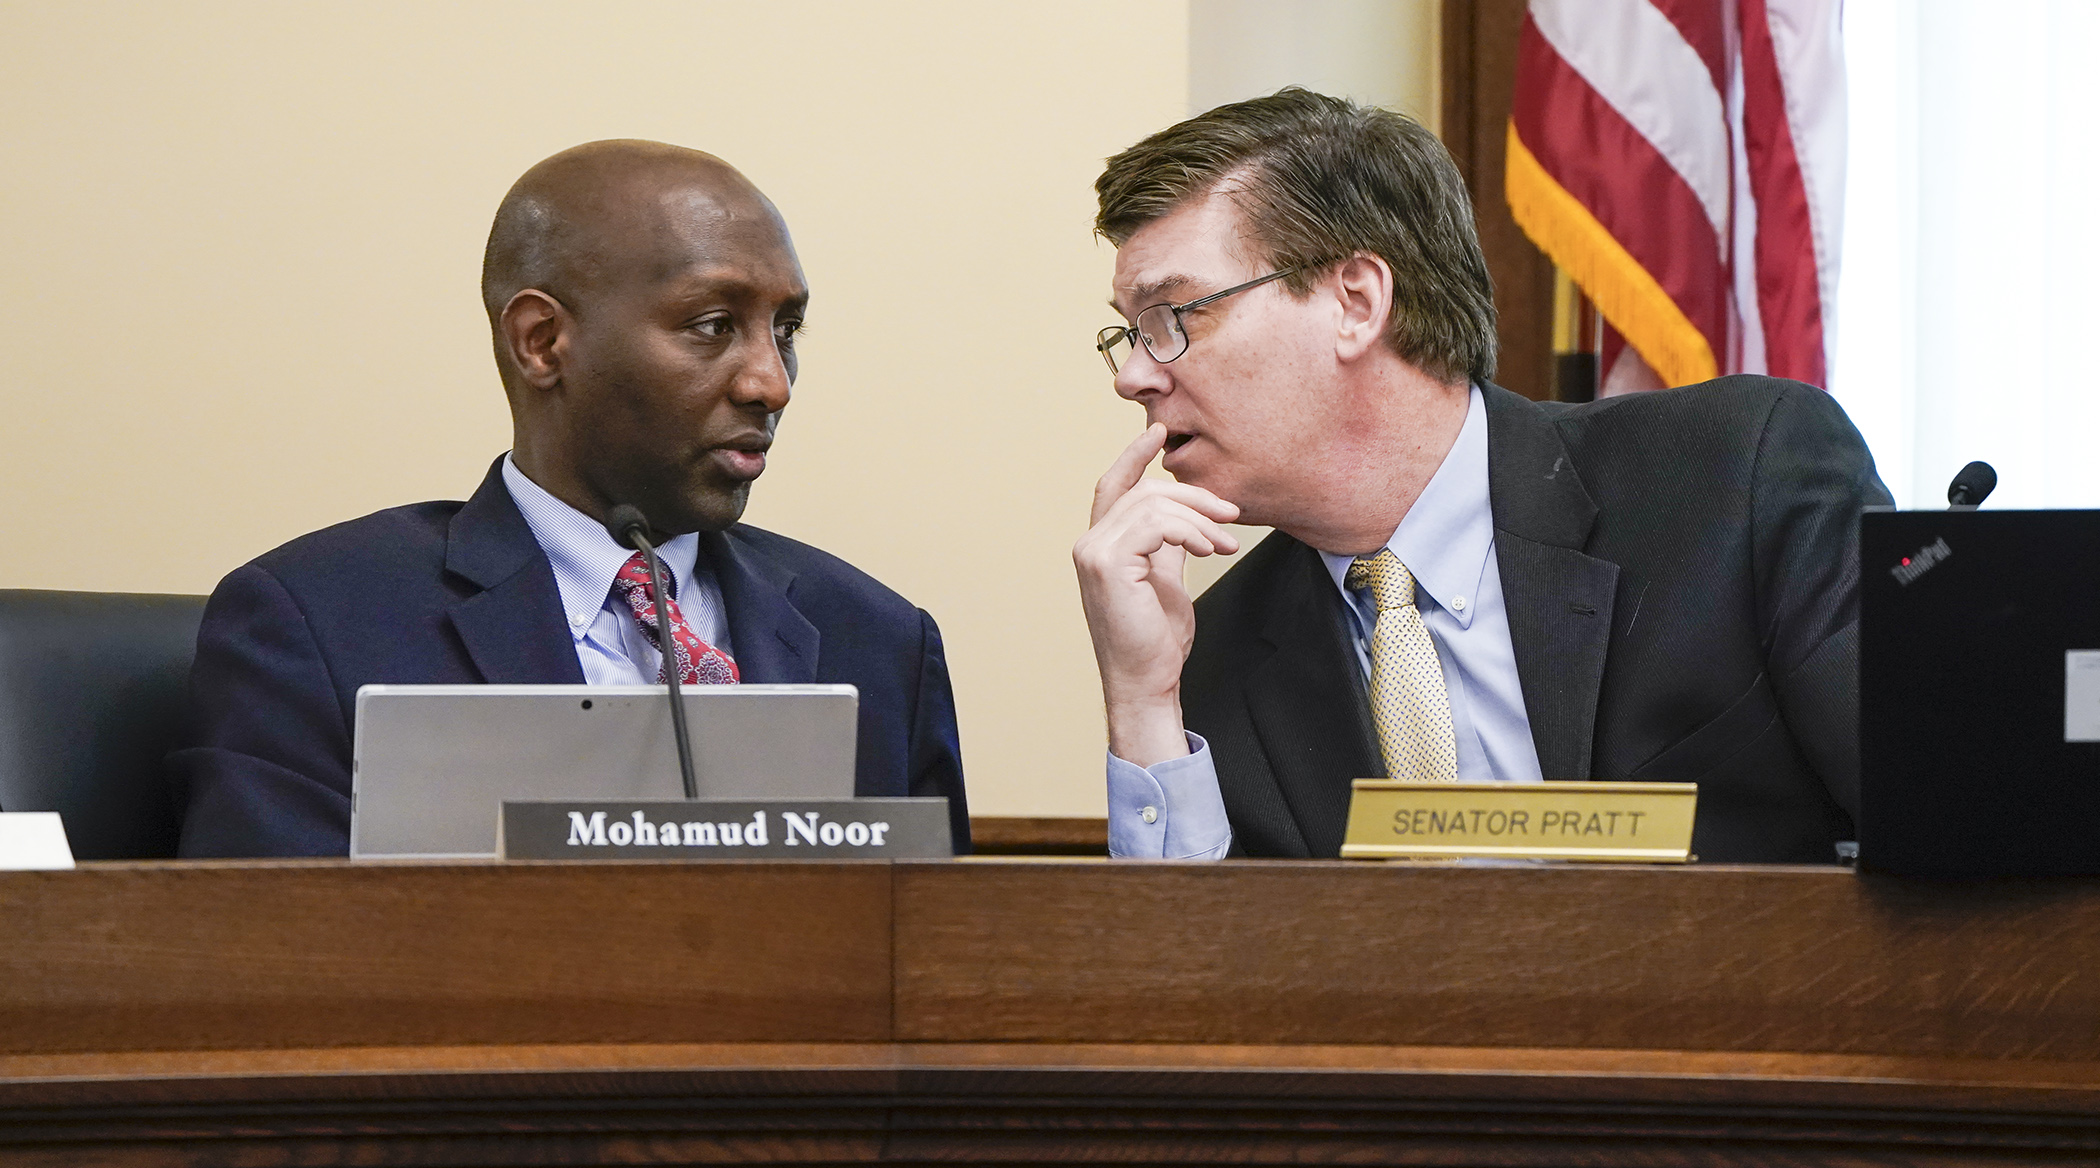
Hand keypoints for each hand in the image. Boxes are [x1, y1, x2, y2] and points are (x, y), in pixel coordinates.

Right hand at [1073, 424, 1241, 766]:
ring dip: (1199, 519)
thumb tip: (1185, 518)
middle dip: (1194, 497)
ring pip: (1152, 503)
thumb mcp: (1165, 580)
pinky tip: (1208, 549)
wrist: (1148, 681)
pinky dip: (1189, 531)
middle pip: (1144, 491)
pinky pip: (1155, 523)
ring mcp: (1093, 552)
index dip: (1133, 455)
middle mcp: (1089, 543)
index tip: (1159, 432)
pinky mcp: (1106, 563)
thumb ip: (1167, 545)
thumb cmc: (1156, 640)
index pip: (1112, 486)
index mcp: (1101, 545)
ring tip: (1223, 544)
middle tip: (1231, 515)